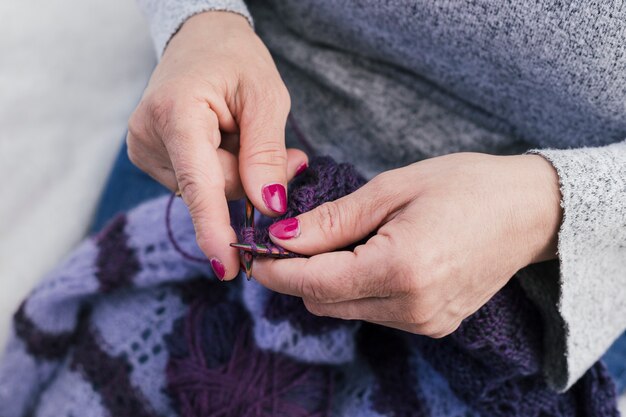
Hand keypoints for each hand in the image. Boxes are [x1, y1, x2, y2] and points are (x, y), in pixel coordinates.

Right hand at [127, 11, 306, 279]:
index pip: (199, 183)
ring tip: (248, 136)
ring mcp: (144, 150)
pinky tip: (229, 144)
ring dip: (239, 176)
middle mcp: (148, 136)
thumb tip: (268, 206)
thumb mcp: (266, 97)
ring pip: (207, 192)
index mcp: (176, 112)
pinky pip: (199, 185)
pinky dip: (222, 173)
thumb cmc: (235, 60)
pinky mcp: (151, 160)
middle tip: (289, 157)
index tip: (226, 268)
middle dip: (252, 182)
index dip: (215, 228)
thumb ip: (266, 154)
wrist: (201, 41)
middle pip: (212, 190)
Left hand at [253, 153, 561, 336]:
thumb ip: (332, 221)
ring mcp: (424, 322)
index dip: (277, 270)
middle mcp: (411, 308)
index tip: (254, 253)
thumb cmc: (465, 186)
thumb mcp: (392, 189)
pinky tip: (372, 256)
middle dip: (300, 274)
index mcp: (400, 269)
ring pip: (346, 310)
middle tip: (294, 238)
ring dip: (330, 281)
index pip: (315, 283)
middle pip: (324, 303)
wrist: (529, 211)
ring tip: (343, 240)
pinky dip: (359, 288)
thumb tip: (282, 239)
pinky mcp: (433, 324)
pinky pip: (374, 312)